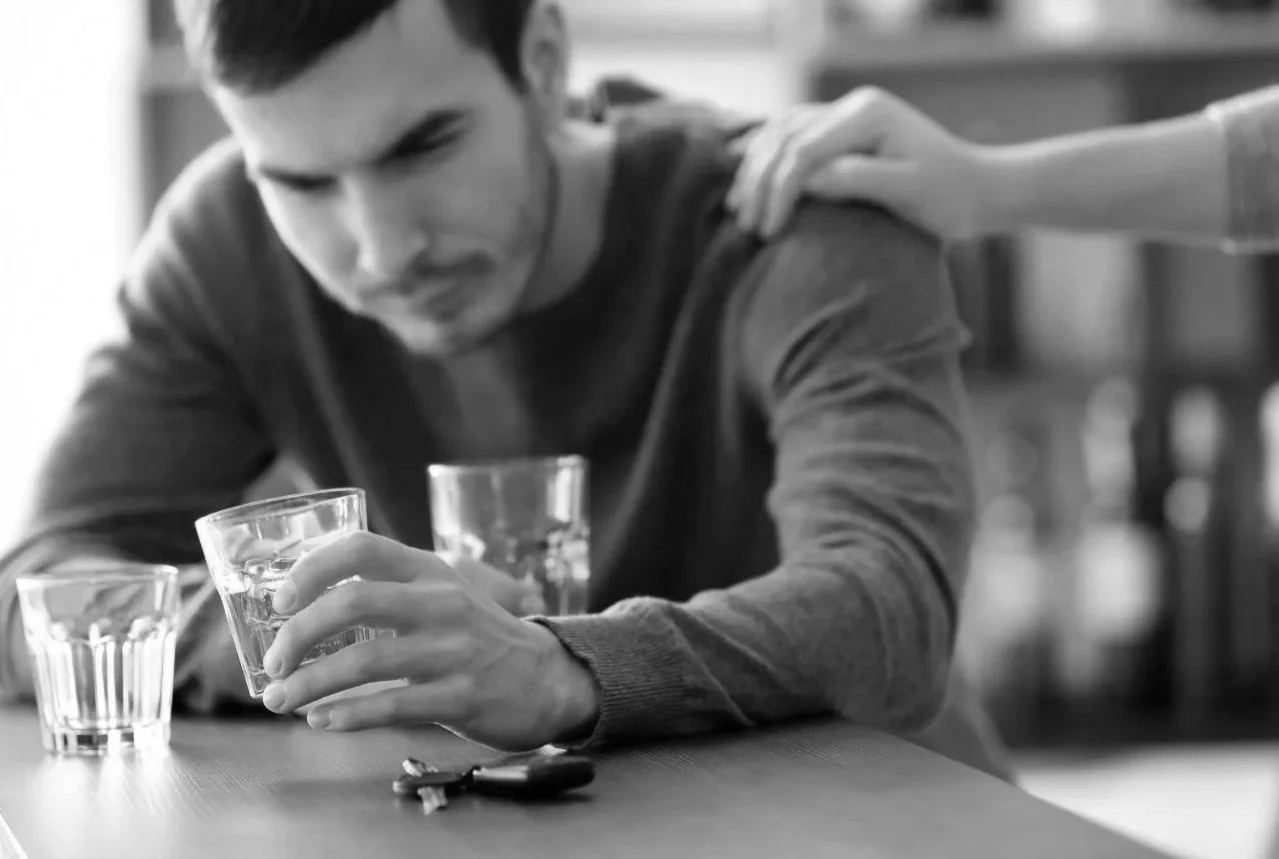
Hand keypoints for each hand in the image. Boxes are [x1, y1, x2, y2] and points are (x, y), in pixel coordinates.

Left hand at [257, 533, 597, 750]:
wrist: (548, 678)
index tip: (279, 602)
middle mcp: (441, 602)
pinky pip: (392, 705)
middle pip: (353, 602)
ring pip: (364, 660)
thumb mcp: (441, 595)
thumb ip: (387, 592)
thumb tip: (301, 612)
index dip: (311, 569)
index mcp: (429, 570)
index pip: (362, 548)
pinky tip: (323, 720)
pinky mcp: (462, 696)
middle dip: (297, 635)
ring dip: (311, 684)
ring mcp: (454, 649)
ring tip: (282, 701)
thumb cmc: (477, 636)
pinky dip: (347, 715)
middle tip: (275, 664)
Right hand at [726, 87, 998, 240]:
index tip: (769, 231)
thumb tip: (805, 183)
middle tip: (747, 226)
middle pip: (783, 137)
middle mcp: (852, 107)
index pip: (803, 150)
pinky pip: (791, 139)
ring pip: (779, 134)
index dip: (778, 191)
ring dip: (754, 170)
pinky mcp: (843, 133)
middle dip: (758, 182)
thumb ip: (856, 180)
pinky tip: (750, 184)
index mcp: (867, 114)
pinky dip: (766, 160)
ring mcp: (845, 116)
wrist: (979, 189)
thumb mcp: (907, 191)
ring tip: (738, 209)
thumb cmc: (950, 196)